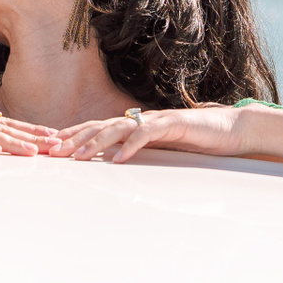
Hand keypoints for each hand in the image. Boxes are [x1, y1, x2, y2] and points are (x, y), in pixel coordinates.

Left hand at [51, 105, 242, 162]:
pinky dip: (132, 146)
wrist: (230, 129)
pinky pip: (148, 135)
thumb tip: (114, 162)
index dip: (74, 134)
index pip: (98, 128)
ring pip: (119, 128)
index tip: (51, 145)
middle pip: (100, 126)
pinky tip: (118, 159)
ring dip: (96, 142)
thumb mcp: (161, 151)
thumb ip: (139, 152)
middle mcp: (141, 120)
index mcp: (136, 126)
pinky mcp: (174, 125)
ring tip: (78, 157)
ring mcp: (156, 121)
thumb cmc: (196, 141)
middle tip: (52, 151)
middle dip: (74, 138)